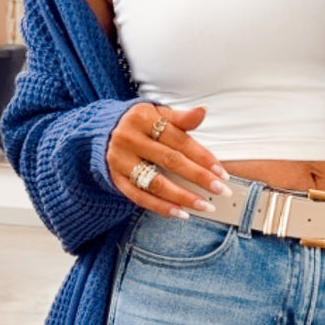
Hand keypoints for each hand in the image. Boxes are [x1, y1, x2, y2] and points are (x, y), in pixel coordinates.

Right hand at [106, 102, 231, 217]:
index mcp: (143, 118)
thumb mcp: (158, 114)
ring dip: (183, 197)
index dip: (203, 157)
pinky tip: (181, 213)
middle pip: (170, 161)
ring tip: (205, 205)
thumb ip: (181, 118)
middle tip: (221, 190)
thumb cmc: (140, 124)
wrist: (103, 131)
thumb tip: (203, 110)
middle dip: (198, 177)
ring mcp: (120, 161)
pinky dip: (161, 208)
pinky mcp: (116, 179)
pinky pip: (140, 197)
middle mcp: (129, 139)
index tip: (222, 173)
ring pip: (155, 183)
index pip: (179, 140)